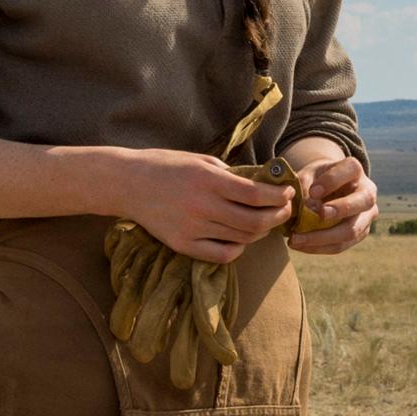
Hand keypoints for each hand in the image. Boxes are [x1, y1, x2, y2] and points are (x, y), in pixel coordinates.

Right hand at [112, 148, 294, 263]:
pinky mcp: (182, 245)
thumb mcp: (202, 160)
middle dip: (277, 215)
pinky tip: (241, 238)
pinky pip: (221, 255)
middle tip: (284, 209)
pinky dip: (238, 249)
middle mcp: (202, 206)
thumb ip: (231, 174)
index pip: (255, 194)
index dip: (278, 195)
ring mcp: (192, 229)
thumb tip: (262, 185)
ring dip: (261, 231)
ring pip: (242, 239)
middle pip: (254, 221)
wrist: (129, 184)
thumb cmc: (167, 166)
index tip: (288, 192)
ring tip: (266, 221)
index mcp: (208, 180)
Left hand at [287, 155, 377, 254]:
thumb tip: (306, 209)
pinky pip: (341, 245)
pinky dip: (320, 247)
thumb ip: (305, 186)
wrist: (325, 191)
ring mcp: (366, 215)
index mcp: (354, 170)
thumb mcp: (308, 175)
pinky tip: (301, 245)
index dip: (332, 181)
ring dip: (323, 237)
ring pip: (352, 230)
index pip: (350, 170)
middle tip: (320, 214)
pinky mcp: (359, 233)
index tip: (312, 191)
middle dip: (341, 209)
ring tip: (296, 239)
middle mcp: (367, 191)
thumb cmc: (315, 180)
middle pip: (363, 201)